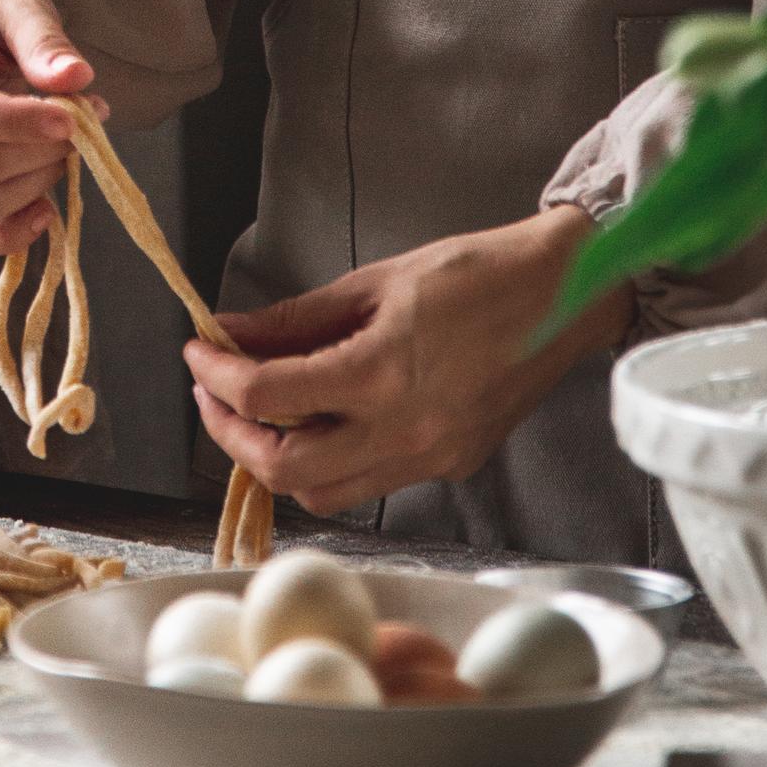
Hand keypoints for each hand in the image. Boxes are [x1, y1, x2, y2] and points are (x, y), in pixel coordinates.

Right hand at [0, 0, 106, 255]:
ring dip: (33, 188)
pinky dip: (8, 235)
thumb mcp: (18, 3)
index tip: (70, 119)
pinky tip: (44, 210)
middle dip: (41, 153)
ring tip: (63, 153)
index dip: (17, 123)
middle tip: (82, 125)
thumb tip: (75, 79)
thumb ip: (43, 40)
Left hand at [182, 206, 635, 515]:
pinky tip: (315, 424)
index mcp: (383, 373)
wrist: (567, 293)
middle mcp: (405, 429)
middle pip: (282, 469)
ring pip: (321, 492)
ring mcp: (430, 457)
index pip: (267, 396)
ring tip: (257, 415)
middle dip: (231, 434)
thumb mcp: (374, 282)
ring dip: (274, 460)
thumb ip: (294, 319)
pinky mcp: (449, 467)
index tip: (199, 351)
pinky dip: (325, 464)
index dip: (216, 376)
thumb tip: (230, 333)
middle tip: (213, 393)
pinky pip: (367, 485)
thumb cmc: (478, 274)